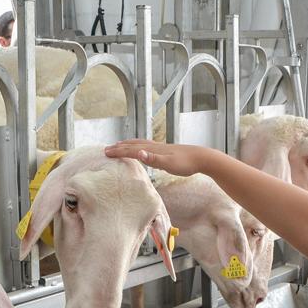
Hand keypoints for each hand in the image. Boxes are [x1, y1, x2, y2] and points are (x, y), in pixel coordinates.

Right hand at [104, 140, 225, 176]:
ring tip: (119, 145)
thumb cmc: (186, 163)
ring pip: (139, 144)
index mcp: (153, 150)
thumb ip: (154, 159)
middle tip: (106, 149)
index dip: (118, 151)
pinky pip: (147, 146)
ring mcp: (160, 148)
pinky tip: (141, 150)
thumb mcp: (169, 164)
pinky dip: (138, 146)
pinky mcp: (165, 151)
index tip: (106, 153)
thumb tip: (139, 153)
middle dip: (119, 147)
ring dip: (127, 144)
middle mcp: (155, 146)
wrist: (202, 158)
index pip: (132, 150)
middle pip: (133, 145)